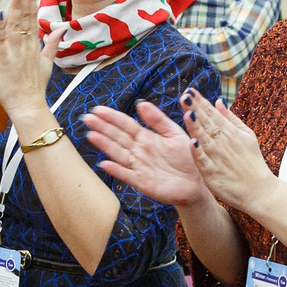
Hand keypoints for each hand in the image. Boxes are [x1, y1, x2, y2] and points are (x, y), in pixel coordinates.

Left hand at [0, 0, 51, 124]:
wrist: (28, 106)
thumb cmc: (35, 87)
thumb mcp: (48, 63)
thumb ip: (53, 45)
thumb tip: (60, 30)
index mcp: (35, 46)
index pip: (34, 18)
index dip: (32, 1)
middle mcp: (26, 46)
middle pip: (25, 18)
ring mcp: (15, 53)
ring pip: (15, 25)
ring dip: (15, 7)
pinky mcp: (2, 61)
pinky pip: (0, 41)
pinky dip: (0, 27)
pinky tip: (0, 14)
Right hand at [84, 100, 210, 207]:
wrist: (198, 181)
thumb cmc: (187, 156)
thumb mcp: (174, 133)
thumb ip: (157, 119)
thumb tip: (141, 104)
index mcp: (146, 137)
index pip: (126, 125)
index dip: (112, 117)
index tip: (97, 109)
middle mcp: (139, 151)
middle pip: (118, 137)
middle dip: (102, 127)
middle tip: (87, 118)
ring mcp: (139, 166)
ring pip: (119, 153)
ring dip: (105, 145)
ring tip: (91, 135)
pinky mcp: (143, 182)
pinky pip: (127, 175)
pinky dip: (116, 170)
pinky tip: (105, 164)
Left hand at [182, 88, 277, 214]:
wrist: (259, 190)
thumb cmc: (252, 162)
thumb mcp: (247, 136)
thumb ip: (231, 118)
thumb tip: (218, 101)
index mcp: (231, 133)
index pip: (212, 114)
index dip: (201, 102)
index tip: (190, 91)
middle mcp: (224, 143)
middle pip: (207, 124)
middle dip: (196, 109)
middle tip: (185, 96)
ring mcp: (218, 158)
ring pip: (204, 140)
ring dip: (195, 127)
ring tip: (187, 113)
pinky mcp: (214, 174)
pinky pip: (204, 162)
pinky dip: (199, 153)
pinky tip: (193, 142)